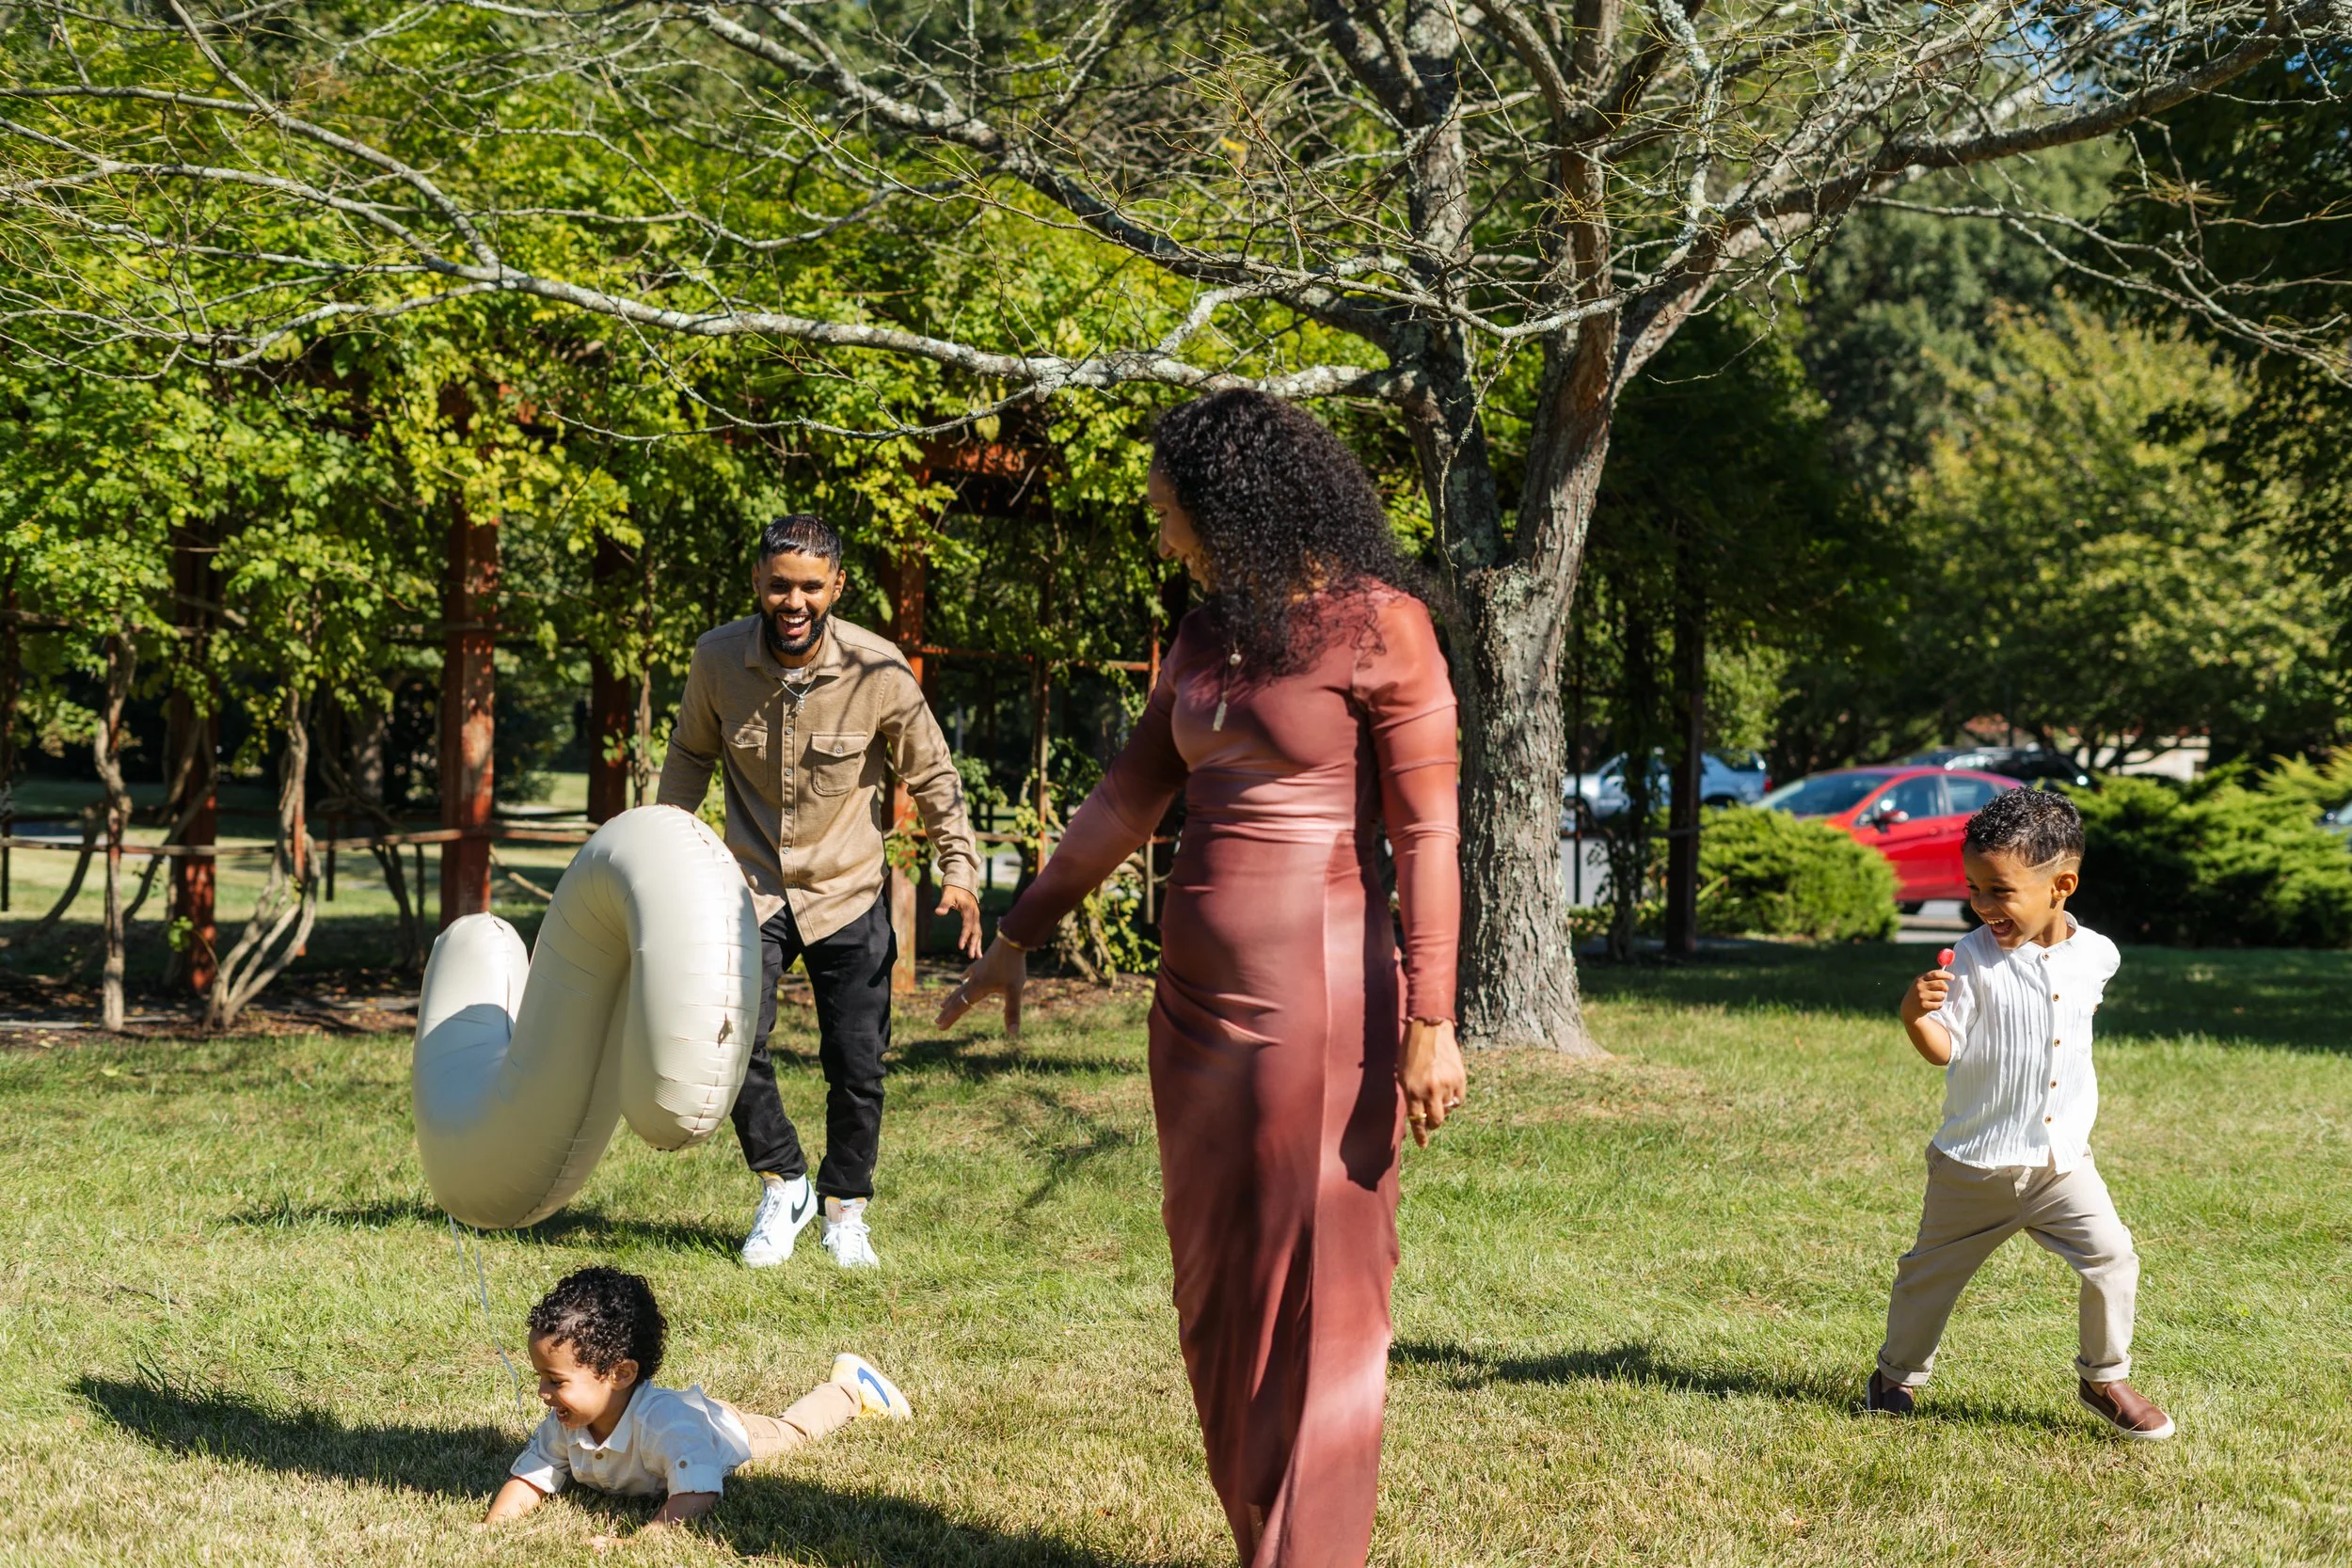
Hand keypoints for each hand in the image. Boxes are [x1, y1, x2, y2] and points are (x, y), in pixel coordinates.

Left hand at [936, 885, 983, 959]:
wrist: (962, 882)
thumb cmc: (953, 889)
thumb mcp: (947, 895)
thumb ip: (944, 904)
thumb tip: (938, 912)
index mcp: (969, 909)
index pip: (967, 925)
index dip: (964, 936)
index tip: (961, 946)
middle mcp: (975, 914)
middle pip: (975, 931)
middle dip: (974, 944)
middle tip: (971, 956)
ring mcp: (976, 917)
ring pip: (978, 932)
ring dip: (977, 944)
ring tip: (977, 957)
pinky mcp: (974, 918)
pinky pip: (976, 931)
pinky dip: (976, 940)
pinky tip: (976, 950)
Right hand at [936, 934, 1025, 1040]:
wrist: (1011, 940)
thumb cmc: (1013, 966)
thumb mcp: (1015, 990)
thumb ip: (1012, 1011)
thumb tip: (1013, 1032)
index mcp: (977, 988)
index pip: (960, 1007)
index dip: (951, 1018)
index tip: (940, 1028)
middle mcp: (973, 980)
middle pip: (957, 999)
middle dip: (948, 1012)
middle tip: (937, 1021)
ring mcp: (977, 971)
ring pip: (961, 987)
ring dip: (952, 998)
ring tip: (942, 1005)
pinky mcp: (982, 963)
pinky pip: (969, 973)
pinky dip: (964, 978)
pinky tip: (961, 978)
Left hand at [1398, 1018, 1465, 1147]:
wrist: (1429, 1029)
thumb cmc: (1411, 1051)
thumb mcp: (1403, 1075)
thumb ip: (1411, 1095)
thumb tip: (1419, 1115)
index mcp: (1412, 1090)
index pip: (1417, 1121)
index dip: (1421, 1136)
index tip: (1423, 1145)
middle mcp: (1430, 1090)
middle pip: (1436, 1121)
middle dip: (1433, 1124)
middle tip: (1431, 1119)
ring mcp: (1447, 1085)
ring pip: (1448, 1109)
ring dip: (1443, 1106)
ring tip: (1437, 1091)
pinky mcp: (1460, 1078)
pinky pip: (1459, 1099)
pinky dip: (1454, 1100)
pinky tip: (1447, 1090)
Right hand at [1900, 965, 1951, 1025]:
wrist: (1908, 1008)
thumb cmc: (1919, 993)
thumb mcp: (1922, 983)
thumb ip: (1932, 978)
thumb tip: (1947, 973)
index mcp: (1920, 979)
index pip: (1935, 974)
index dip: (1946, 975)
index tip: (1952, 977)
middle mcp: (1920, 986)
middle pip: (1941, 984)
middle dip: (1945, 987)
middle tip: (1945, 990)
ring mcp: (1921, 996)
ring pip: (1942, 995)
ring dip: (1941, 998)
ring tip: (1935, 999)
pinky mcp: (1924, 1006)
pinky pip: (1939, 1004)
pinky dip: (1938, 1005)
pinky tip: (1932, 1005)